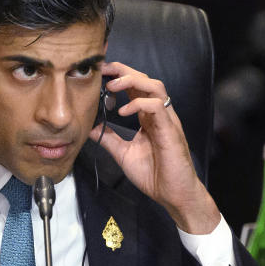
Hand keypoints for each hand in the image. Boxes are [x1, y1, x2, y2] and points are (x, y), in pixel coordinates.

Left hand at [90, 62, 219, 233]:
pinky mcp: (171, 130)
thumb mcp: (124, 154)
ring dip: (132, 81)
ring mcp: (167, 120)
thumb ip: (110, 139)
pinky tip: (123, 111)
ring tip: (112, 87)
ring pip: (155, 86)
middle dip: (123, 70)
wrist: (173, 195)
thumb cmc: (154, 175)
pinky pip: (157, 106)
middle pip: (145, 79)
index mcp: (148, 117)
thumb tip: (91, 127)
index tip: (101, 73)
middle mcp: (159, 114)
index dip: (119, 75)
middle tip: (104, 71)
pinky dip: (138, 103)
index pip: (136, 86)